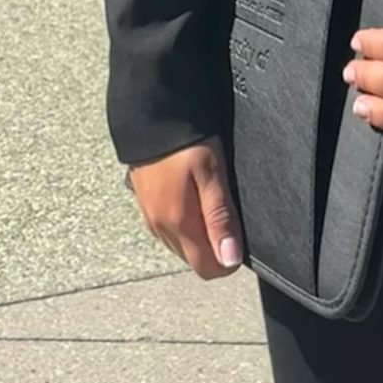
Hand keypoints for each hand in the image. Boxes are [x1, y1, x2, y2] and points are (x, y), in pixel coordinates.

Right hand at [126, 139, 243, 281]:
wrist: (149, 113)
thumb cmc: (185, 140)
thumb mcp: (212, 173)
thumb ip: (220, 218)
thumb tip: (230, 260)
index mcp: (178, 223)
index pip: (207, 269)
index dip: (228, 259)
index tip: (237, 233)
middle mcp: (160, 228)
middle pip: (194, 259)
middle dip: (214, 246)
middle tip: (225, 210)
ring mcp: (149, 218)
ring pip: (181, 247)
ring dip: (198, 235)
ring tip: (208, 199)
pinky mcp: (145, 206)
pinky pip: (168, 231)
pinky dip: (182, 224)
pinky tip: (190, 196)